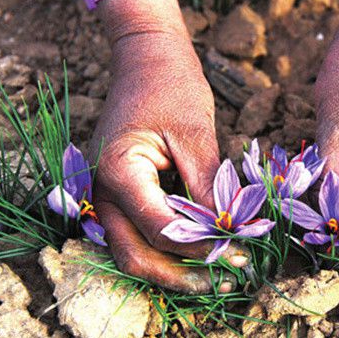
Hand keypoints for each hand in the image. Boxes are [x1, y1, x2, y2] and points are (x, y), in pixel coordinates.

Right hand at [89, 0, 248, 292]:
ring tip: (217, 269)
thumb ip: (206, 188)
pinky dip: (167, 245)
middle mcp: (101, 191)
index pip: (159, 228)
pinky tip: (200, 245)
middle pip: (134, 255)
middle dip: (179, 274)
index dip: (199, 245)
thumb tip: (226, 233)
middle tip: (224, 278)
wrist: (147, 58)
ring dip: (173, 264)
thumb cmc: (172, 86)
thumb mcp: (196, 136)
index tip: (236, 252)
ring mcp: (105, 194)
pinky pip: (138, 232)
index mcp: (118, 172)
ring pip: (133, 249)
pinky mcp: (119, 193)